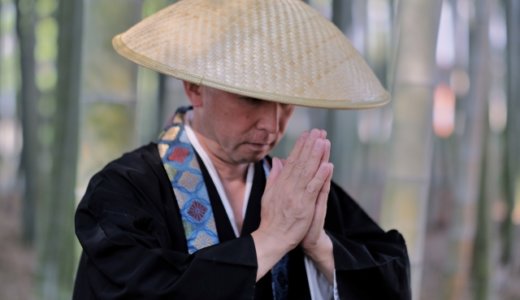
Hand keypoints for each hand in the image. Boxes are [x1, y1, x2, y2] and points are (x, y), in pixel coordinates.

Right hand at [251, 129, 331, 279]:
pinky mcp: (304, 206)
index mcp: (280, 183)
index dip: (300, 146)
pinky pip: (314, 188)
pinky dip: (321, 176)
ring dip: (317, 156)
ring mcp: (296, 196)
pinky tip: (328, 165)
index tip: (307, 134)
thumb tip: (278, 160)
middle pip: (301, 162)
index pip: (292, 161)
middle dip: (310, 146)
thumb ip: (274, 177)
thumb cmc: (271, 218)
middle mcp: (288, 187)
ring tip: (324, 141)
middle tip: (319, 131)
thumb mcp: (268, 195)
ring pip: (308, 172)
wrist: (272, 238)